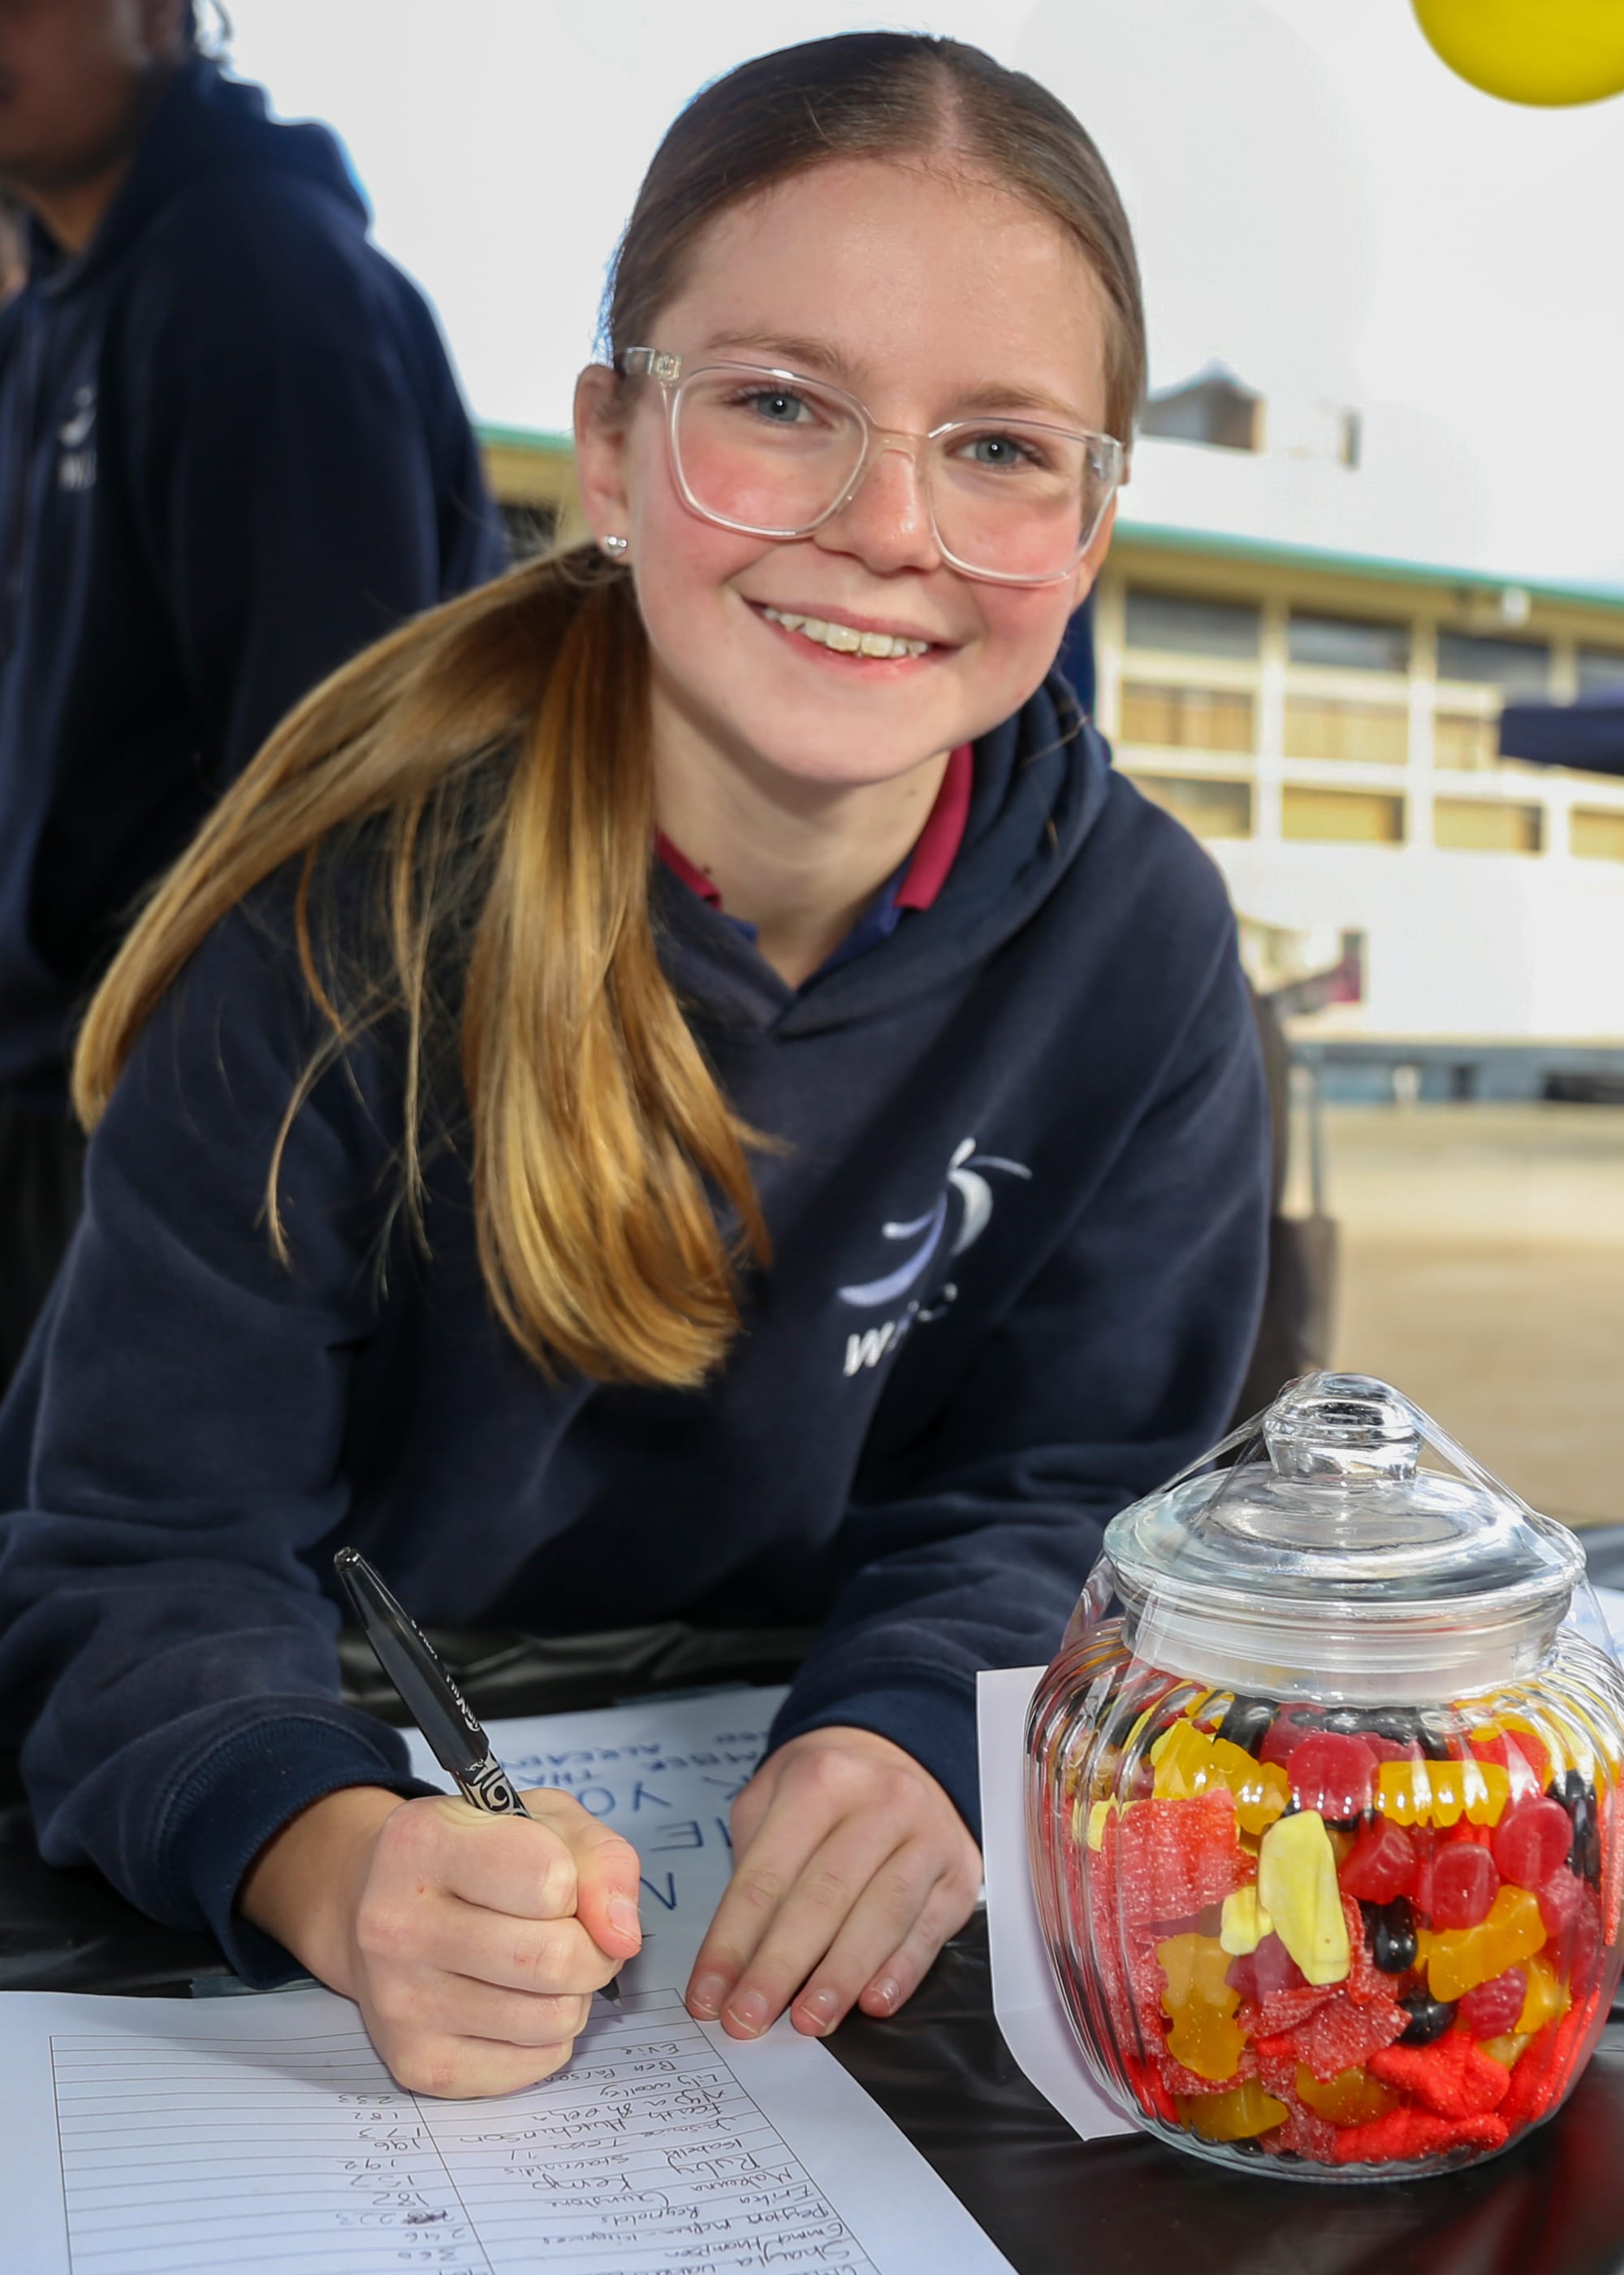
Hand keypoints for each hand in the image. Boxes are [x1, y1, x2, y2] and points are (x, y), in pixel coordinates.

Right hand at [240, 1783, 641, 2097]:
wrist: (372, 1903)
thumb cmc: (475, 1854)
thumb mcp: (543, 1821)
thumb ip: (602, 1860)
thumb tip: (622, 1938)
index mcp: (423, 1843)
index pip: (550, 1880)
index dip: (576, 1883)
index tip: (558, 1881)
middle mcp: (396, 1924)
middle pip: (556, 1959)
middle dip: (592, 1949)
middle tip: (573, 1934)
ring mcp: (399, 2002)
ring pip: (554, 2018)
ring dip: (572, 1994)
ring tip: (541, 1966)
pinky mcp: (415, 2063)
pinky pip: (535, 2064)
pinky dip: (548, 2036)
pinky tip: (514, 2001)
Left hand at [684, 1726, 980, 2041]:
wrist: (899, 1752)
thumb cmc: (825, 1789)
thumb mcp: (771, 1797)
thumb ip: (753, 1868)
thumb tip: (734, 1964)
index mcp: (820, 1780)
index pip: (766, 1876)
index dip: (732, 1943)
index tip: (708, 1997)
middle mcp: (879, 1802)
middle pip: (822, 1897)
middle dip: (780, 1969)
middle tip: (748, 2020)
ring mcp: (926, 1835)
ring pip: (881, 1914)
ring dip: (840, 1977)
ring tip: (808, 2022)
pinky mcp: (958, 1872)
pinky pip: (928, 1928)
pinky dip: (901, 1971)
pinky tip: (873, 2003)